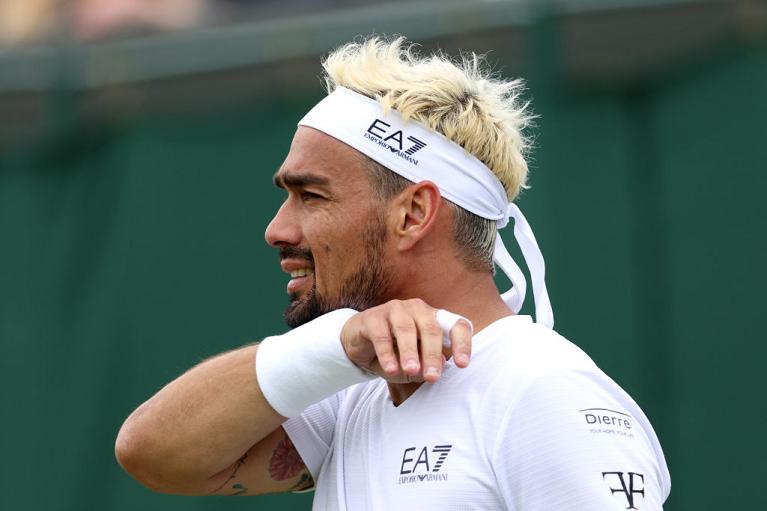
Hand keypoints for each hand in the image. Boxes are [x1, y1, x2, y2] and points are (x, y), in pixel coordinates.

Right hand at [340, 299, 472, 383]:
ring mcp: (395, 310)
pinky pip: (382, 335)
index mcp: (434, 319)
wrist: (358, 346)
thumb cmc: (393, 353)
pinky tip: (390, 369)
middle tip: (432, 377)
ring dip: (410, 352)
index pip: (456, 325)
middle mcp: (417, 310)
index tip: (462, 364)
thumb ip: (426, 367)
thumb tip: (441, 366)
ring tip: (410, 370)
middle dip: (432, 354)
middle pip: (431, 328)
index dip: (462, 343)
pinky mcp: (373, 317)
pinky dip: (387, 353)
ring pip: (406, 329)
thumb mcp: (413, 366)